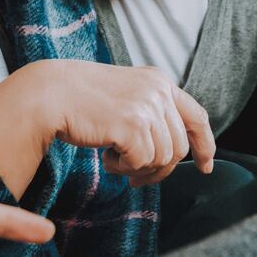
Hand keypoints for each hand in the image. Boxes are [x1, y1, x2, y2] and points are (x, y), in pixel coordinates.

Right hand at [52, 63, 215, 185]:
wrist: (50, 94)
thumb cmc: (82, 101)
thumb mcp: (126, 98)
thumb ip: (151, 114)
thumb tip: (172, 154)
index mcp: (159, 81)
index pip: (197, 116)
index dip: (205, 144)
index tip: (206, 166)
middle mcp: (159, 90)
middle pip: (179, 147)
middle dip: (159, 169)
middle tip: (134, 175)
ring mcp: (147, 106)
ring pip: (162, 159)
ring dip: (137, 167)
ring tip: (113, 157)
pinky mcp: (133, 124)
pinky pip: (142, 163)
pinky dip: (123, 168)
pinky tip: (105, 156)